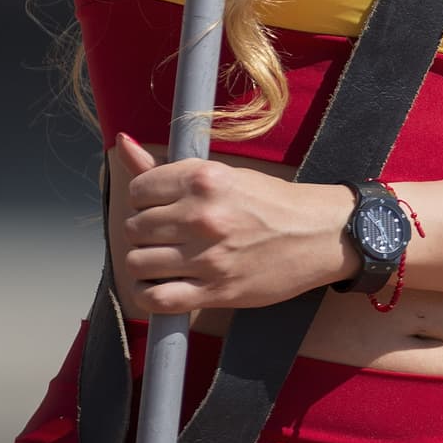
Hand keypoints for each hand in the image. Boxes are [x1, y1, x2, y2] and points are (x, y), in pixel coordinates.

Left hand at [109, 133, 356, 318]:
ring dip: (145, 263)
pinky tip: (160, 286)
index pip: (138, 191)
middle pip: (134, 228)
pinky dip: (149, 296)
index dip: (144, 200)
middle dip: (143, 232)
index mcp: (203, 179)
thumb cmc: (269, 202)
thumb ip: (167, 168)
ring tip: (163, 259)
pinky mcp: (216, 291)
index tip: (160, 207)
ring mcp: (207, 256)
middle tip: (165, 234)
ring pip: (137, 263)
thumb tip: (123, 142)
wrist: (318, 234)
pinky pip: (157, 299)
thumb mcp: (222, 174)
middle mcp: (201, 216)